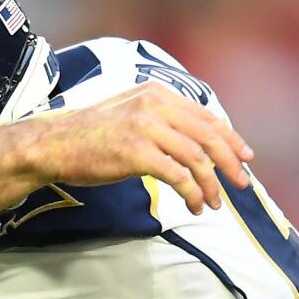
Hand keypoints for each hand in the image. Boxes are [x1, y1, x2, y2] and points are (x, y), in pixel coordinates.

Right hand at [34, 82, 253, 214]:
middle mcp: (154, 105)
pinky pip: (178, 176)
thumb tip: (195, 140)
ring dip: (211, 184)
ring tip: (213, 203)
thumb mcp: (129, 112)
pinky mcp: (136, 152)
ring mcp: (145, 127)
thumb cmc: (89, 135)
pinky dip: (191, 193)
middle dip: (230, 163)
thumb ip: (160, 118)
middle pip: (208, 135)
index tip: (244, 157)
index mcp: (155, 93)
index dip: (230, 138)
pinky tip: (193, 205)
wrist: (54, 144)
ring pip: (197, 158)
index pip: (206, 116)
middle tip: (242, 184)